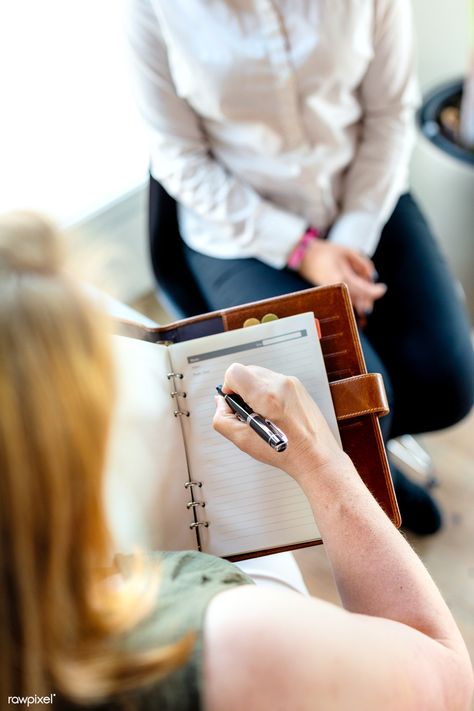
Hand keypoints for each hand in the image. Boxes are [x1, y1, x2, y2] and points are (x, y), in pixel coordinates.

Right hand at [213, 363, 347, 483]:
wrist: (317, 457)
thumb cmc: (287, 452)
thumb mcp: (243, 441)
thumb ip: (222, 419)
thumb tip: (220, 404)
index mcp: (266, 396)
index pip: (234, 372)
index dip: (228, 386)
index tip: (232, 400)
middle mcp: (280, 384)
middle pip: (246, 371)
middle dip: (241, 389)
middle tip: (247, 412)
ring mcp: (292, 383)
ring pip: (260, 375)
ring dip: (255, 391)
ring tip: (262, 414)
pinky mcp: (298, 386)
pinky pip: (274, 381)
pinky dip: (268, 393)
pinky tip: (273, 413)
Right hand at [298, 240, 386, 317]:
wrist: (303, 256)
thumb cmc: (325, 251)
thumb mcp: (347, 251)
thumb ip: (363, 264)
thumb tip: (373, 276)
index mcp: (341, 278)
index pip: (363, 290)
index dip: (375, 291)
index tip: (382, 288)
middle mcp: (335, 289)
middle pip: (358, 300)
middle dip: (369, 297)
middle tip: (377, 290)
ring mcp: (331, 293)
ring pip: (351, 302)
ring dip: (361, 299)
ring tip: (365, 288)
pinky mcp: (328, 294)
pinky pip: (344, 299)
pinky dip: (353, 298)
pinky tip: (356, 294)